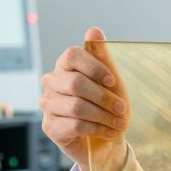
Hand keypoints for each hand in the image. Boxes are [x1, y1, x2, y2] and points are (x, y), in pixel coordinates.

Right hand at [40, 27, 129, 170]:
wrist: (105, 141)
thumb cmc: (106, 106)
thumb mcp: (110, 81)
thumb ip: (102, 56)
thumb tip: (94, 30)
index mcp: (64, 66)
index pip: (71, 55)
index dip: (94, 67)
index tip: (112, 81)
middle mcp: (51, 83)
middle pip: (75, 83)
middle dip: (104, 97)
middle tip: (122, 108)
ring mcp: (48, 105)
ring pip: (76, 106)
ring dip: (103, 116)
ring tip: (119, 122)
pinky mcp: (50, 127)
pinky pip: (75, 125)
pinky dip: (97, 128)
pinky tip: (109, 132)